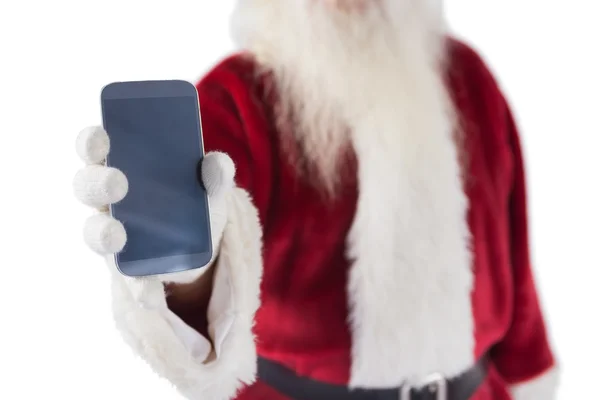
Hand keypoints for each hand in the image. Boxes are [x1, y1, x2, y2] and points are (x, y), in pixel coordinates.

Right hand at [73, 126, 235, 305]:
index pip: (96, 149)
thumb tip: (218, 163)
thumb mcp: (210, 187)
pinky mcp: (129, 268)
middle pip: (88, 187)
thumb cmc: (194, 202)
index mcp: (122, 167)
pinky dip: (140, 288)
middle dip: (97, 184)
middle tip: (118, 182)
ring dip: (102, 233)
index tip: (101, 135)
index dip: (92, 142)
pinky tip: (151, 298)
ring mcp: (114, 234)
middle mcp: (109, 200)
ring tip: (116, 235)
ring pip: (95, 232)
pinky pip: (128, 279)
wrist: (204, 244)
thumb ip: (215, 174)